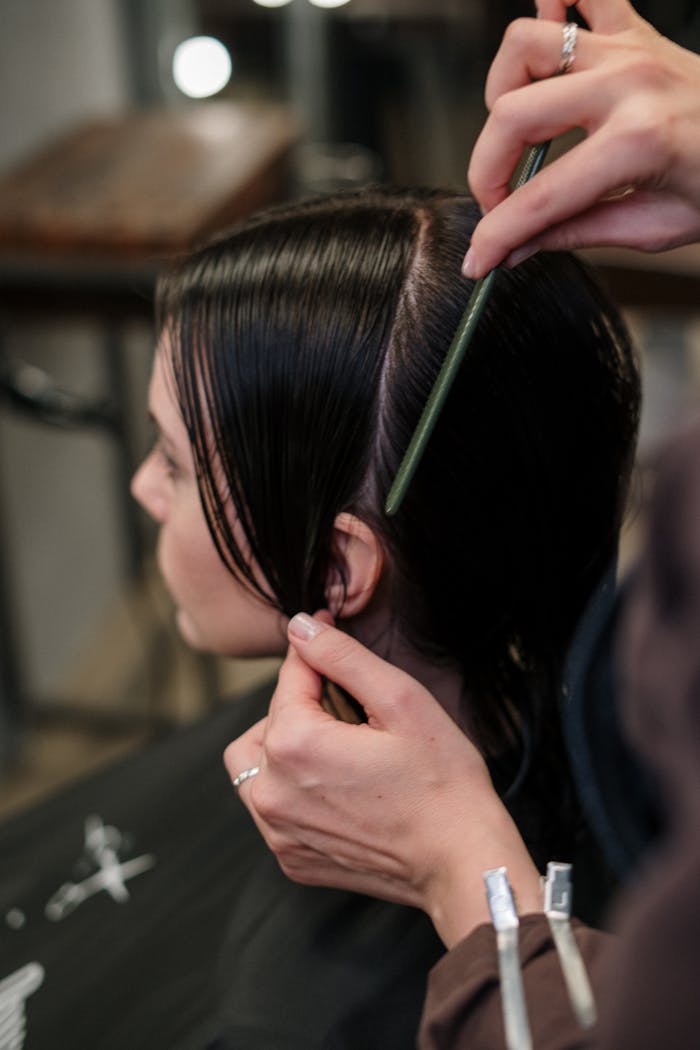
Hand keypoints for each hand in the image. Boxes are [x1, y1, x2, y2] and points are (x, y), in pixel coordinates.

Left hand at [224, 613, 540, 947]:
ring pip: (256, 764)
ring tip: (337, 747)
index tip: (333, 633)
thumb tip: (300, 625)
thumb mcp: (401, 701)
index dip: (316, 652)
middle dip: (303, 704)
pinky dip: (293, 788)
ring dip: (286, 745)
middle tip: (353, 714)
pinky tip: (341, 788)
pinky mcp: (290, 858)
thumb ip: (342, 657)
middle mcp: (271, 792)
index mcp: (293, 744)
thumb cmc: (443, 781)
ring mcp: (277, 832)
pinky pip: (271, 807)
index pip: (289, 677)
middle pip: (267, 720)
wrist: (462, 863)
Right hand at [464, 0, 699, 276]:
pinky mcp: (636, 30)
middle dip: (487, 171)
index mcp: (636, 141)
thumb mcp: (653, 228)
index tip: (479, 258)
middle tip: (501, 202)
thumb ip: (575, 233)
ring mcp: (629, 49)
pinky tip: (549, 37)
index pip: (539, 198)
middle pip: (511, 115)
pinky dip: (555, 4)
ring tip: (519, 130)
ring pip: (526, 45)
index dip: (497, 235)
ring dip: (504, 91)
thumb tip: (518, 248)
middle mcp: (626, 84)